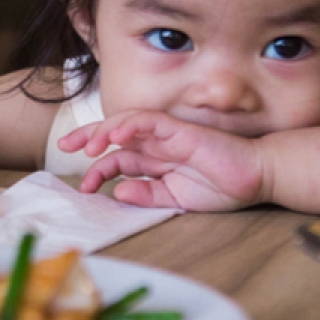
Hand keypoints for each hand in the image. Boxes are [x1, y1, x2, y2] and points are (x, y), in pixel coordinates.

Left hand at [58, 110, 265, 211]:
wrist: (254, 177)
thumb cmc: (220, 186)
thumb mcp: (176, 198)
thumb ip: (148, 195)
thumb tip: (119, 192)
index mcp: (153, 160)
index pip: (117, 158)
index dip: (97, 168)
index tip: (83, 187)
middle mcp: (155, 144)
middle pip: (114, 134)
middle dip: (87, 137)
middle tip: (65, 147)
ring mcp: (166, 134)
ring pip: (126, 122)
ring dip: (104, 130)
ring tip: (88, 146)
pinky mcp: (179, 129)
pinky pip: (149, 121)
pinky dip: (130, 124)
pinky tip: (116, 136)